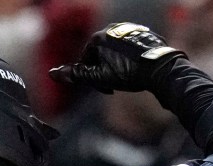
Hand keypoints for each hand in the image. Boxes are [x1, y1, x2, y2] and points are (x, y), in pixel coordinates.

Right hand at [50, 22, 180, 94]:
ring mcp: (129, 29)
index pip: (87, 59)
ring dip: (117, 66)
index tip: (106, 90)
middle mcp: (113, 29)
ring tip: (127, 78)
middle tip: (116, 85)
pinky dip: (131, 60)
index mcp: (99, 37)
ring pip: (116, 51)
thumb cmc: (129, 73)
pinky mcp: (143, 33)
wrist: (160, 68)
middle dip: (105, 71)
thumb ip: (77, 74)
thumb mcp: (100, 77)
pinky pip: (131, 49)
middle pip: (101, 54)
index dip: (93, 78)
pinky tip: (138, 70)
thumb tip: (52, 73)